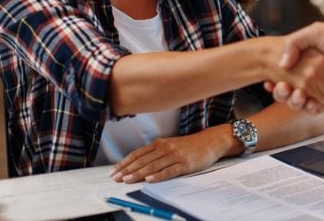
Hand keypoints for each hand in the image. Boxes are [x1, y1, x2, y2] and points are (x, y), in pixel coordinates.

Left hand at [110, 126, 230, 182]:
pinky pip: (169, 170)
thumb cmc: (188, 146)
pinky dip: (158, 175)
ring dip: (138, 173)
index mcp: (159, 143)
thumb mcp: (170, 145)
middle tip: (116, 178)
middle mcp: (165, 148)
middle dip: (127, 170)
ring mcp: (175, 155)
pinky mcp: (185, 164)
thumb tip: (136, 164)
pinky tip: (150, 179)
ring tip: (127, 180)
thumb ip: (155, 152)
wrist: (209, 142)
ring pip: (153, 165)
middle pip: (142, 160)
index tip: (114, 171)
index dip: (124, 163)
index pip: (137, 154)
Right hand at [266, 22, 323, 112]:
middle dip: (283, 92)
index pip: (289, 73)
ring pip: (303, 99)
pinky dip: (311, 107)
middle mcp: (317, 73)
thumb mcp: (319, 32)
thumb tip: (282, 63)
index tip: (272, 82)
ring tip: (293, 94)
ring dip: (294, 100)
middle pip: (293, 88)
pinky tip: (306, 102)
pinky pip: (318, 106)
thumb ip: (297, 41)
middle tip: (279, 88)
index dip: (279, 80)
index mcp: (312, 59)